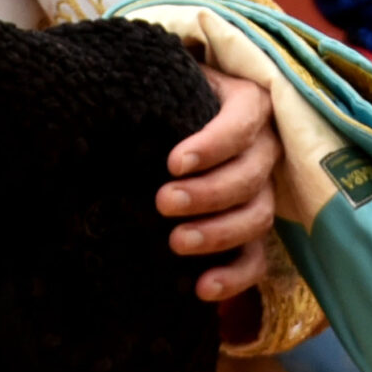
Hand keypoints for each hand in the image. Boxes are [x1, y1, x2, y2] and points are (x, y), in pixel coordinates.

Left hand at [162, 67, 281, 303]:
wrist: (168, 121)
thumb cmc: (164, 96)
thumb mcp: (163, 82)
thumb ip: (149, 87)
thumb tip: (108, 97)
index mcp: (247, 104)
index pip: (241, 123)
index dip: (213, 145)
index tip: (173, 163)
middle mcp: (263, 148)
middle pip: (251, 176)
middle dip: (208, 193)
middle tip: (163, 202)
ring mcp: (263, 191)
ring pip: (258, 216)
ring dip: (219, 233)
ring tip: (176, 242)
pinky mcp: (251, 228)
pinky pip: (257, 259)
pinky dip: (234, 276)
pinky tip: (202, 288)